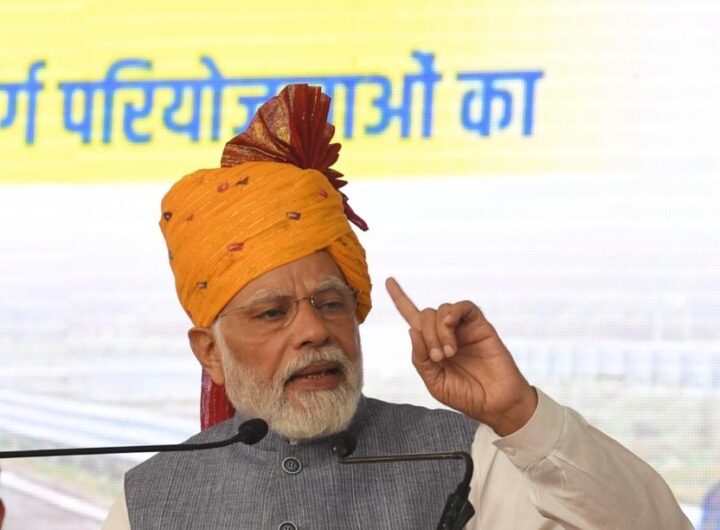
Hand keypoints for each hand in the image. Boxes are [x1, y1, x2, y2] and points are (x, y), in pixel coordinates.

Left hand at [385, 277, 537, 435]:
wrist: (496, 403)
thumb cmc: (466, 395)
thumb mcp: (435, 382)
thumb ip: (420, 359)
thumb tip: (411, 330)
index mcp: (432, 345)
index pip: (412, 317)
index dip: (400, 299)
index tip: (389, 281)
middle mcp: (446, 333)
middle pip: (425, 314)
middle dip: (426, 335)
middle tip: (439, 357)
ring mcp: (463, 328)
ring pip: (441, 310)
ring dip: (440, 331)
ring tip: (450, 352)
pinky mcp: (480, 326)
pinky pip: (464, 307)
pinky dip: (453, 312)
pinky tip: (450, 324)